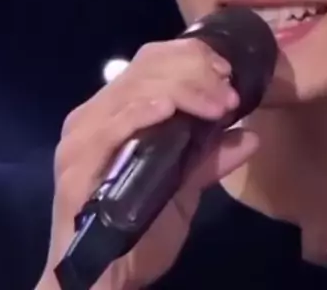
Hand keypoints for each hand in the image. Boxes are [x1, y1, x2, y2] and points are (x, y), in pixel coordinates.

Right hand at [37, 38, 258, 288]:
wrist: (102, 281)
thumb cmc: (139, 229)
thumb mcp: (182, 187)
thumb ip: (209, 158)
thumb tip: (251, 135)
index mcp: (115, 110)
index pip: (150, 61)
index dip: (190, 58)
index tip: (227, 73)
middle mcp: (93, 114)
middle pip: (145, 70)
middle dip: (194, 73)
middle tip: (229, 91)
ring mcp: (81, 137)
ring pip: (133, 91)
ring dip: (181, 91)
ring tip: (216, 103)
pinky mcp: (76, 165)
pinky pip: (109, 127)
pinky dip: (139, 113)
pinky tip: (166, 109)